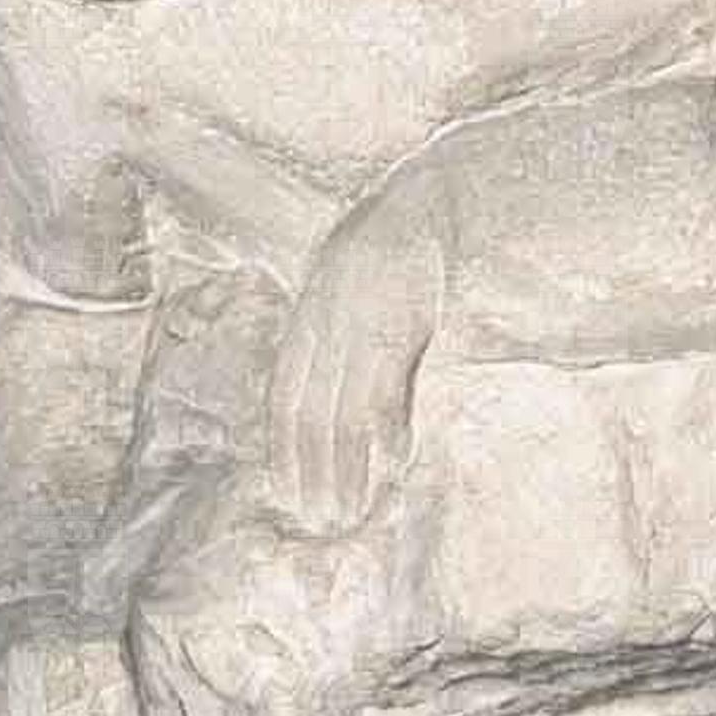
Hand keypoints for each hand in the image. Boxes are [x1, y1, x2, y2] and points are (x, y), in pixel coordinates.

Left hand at [268, 161, 449, 535]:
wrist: (433, 198)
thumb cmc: (398, 241)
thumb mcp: (350, 281)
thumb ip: (340, 332)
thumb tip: (343, 389)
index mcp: (310, 313)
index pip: (285, 394)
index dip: (283, 446)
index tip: (285, 491)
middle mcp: (323, 322)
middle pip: (307, 411)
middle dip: (310, 468)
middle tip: (317, 517)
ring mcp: (358, 322)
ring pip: (340, 410)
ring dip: (344, 464)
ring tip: (348, 508)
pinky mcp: (397, 321)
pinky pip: (386, 387)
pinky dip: (390, 428)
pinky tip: (395, 461)